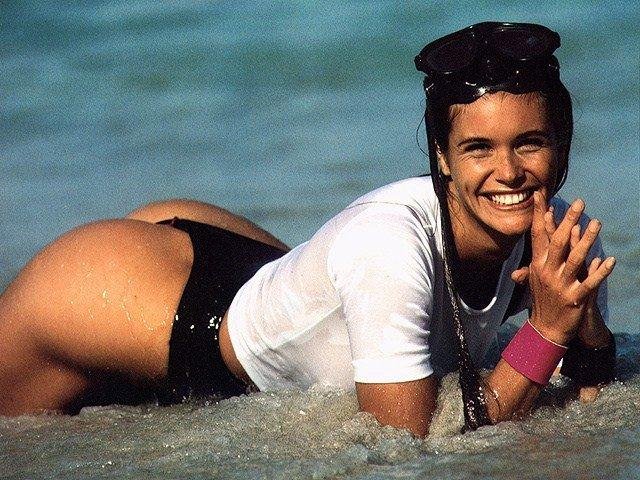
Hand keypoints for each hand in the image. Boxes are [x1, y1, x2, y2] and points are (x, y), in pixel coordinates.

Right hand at [523, 192, 614, 344]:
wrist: (546, 329)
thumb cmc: (542, 300)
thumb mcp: (534, 278)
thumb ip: (536, 257)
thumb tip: (538, 238)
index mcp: (537, 264)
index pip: (537, 234)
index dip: (540, 214)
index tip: (541, 195)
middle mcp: (547, 272)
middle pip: (558, 242)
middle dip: (569, 221)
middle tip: (579, 203)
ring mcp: (561, 285)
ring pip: (575, 259)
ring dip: (587, 240)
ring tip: (597, 223)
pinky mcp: (574, 299)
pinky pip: (590, 283)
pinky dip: (600, 271)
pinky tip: (610, 260)